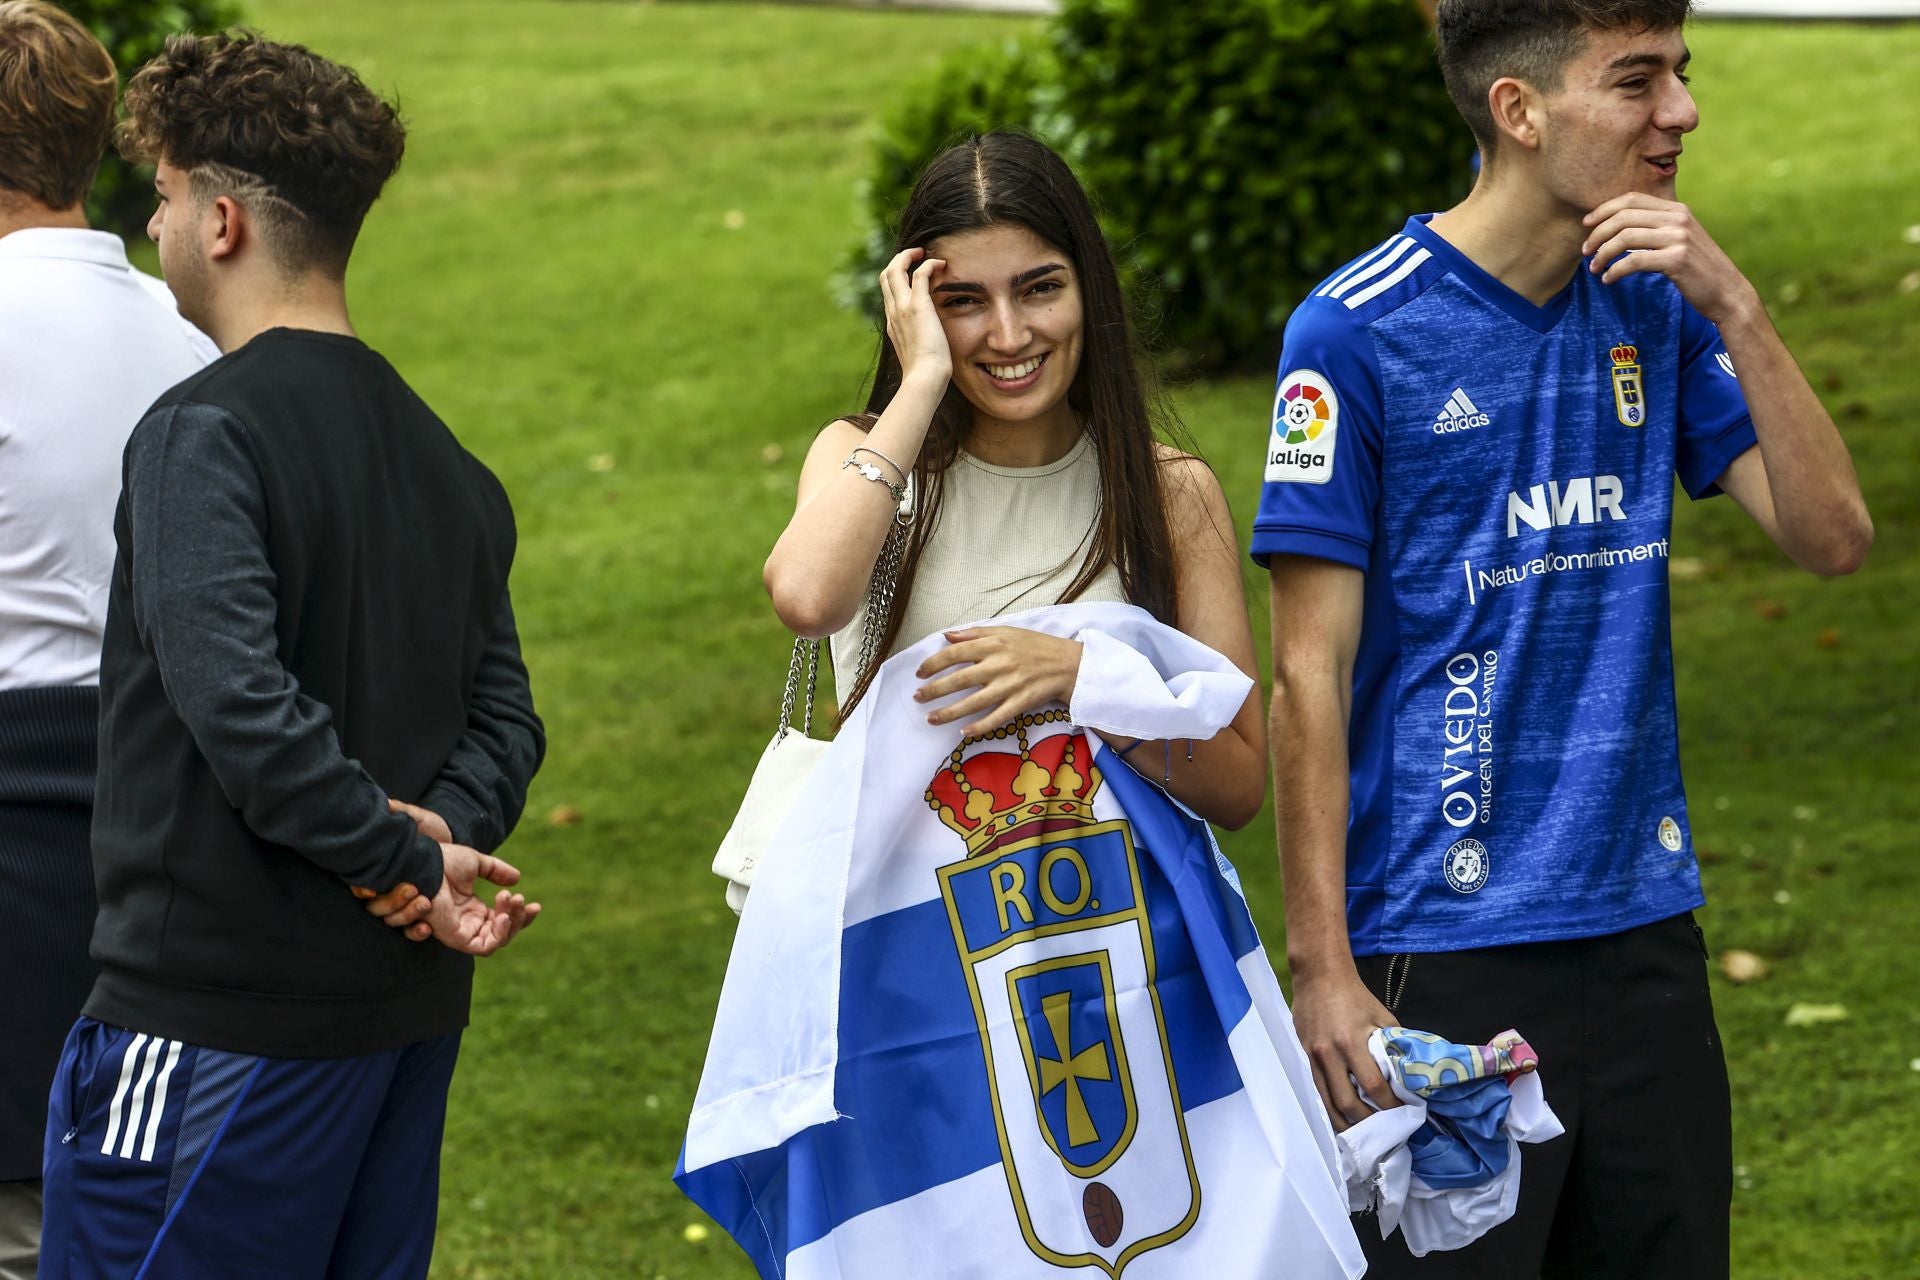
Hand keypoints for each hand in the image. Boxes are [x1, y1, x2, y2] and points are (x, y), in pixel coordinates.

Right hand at [350, 800, 455, 941]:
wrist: (453, 840)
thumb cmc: (430, 829)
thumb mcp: (419, 819)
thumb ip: (402, 812)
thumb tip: (387, 803)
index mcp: (382, 867)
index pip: (362, 882)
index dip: (362, 887)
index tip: (370, 889)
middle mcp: (387, 888)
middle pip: (377, 906)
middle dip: (392, 900)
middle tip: (413, 889)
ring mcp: (402, 903)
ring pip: (393, 919)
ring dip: (407, 914)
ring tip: (426, 902)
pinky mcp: (420, 912)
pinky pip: (411, 928)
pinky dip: (417, 930)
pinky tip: (427, 926)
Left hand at [423, 842, 540, 956]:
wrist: (423, 863)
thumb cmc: (442, 862)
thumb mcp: (476, 863)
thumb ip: (496, 871)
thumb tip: (517, 879)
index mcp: (472, 909)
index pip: (503, 921)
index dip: (521, 915)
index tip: (535, 905)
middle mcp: (467, 923)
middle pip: (503, 933)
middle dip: (518, 918)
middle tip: (519, 899)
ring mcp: (461, 932)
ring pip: (496, 941)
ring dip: (510, 924)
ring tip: (512, 902)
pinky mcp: (455, 938)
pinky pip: (482, 948)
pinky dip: (498, 935)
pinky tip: (502, 916)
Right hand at [879, 247, 951, 386]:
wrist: (924, 379)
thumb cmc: (925, 374)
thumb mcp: (917, 356)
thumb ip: (919, 345)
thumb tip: (928, 347)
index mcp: (892, 323)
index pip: (888, 292)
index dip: (897, 278)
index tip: (911, 274)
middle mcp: (893, 312)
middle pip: (885, 275)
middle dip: (898, 260)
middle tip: (916, 255)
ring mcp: (902, 308)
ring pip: (894, 269)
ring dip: (908, 255)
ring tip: (924, 252)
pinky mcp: (918, 306)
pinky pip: (920, 273)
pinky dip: (929, 263)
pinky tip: (941, 264)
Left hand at [914, 626, 1082, 735]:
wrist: (1067, 664)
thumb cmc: (1035, 646)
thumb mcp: (1006, 631)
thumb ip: (975, 633)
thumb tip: (947, 636)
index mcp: (993, 645)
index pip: (955, 654)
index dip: (934, 664)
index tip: (920, 673)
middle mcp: (999, 665)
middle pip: (959, 679)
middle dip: (934, 690)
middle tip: (917, 697)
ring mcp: (1010, 686)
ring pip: (974, 702)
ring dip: (950, 712)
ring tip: (931, 718)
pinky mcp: (1020, 703)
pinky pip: (997, 718)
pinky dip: (980, 726)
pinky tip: (963, 733)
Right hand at [1289, 967, 1399, 1132]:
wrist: (1318, 976)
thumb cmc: (1354, 995)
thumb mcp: (1381, 1016)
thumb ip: (1392, 1045)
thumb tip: (1410, 1071)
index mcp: (1351, 1042)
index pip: (1373, 1085)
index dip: (1390, 1105)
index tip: (1406, 1113)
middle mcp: (1330, 1055)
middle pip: (1349, 1103)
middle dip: (1370, 1122)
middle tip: (1387, 1131)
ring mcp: (1315, 1058)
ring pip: (1329, 1104)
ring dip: (1348, 1124)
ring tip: (1365, 1136)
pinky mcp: (1307, 1059)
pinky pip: (1319, 1092)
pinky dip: (1332, 1110)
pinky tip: (1343, 1120)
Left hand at [1582, 194, 1759, 325]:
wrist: (1727, 291)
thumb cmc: (1697, 269)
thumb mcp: (1679, 239)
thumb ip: (1656, 228)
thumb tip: (1618, 227)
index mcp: (1676, 209)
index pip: (1632, 199)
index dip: (1603, 210)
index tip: (1586, 224)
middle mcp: (1678, 218)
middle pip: (1624, 216)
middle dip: (1597, 233)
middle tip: (1585, 251)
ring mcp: (1678, 238)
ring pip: (1625, 238)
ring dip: (1602, 254)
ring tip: (1594, 268)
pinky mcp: (1677, 260)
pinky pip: (1634, 261)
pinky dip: (1615, 271)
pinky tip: (1608, 280)